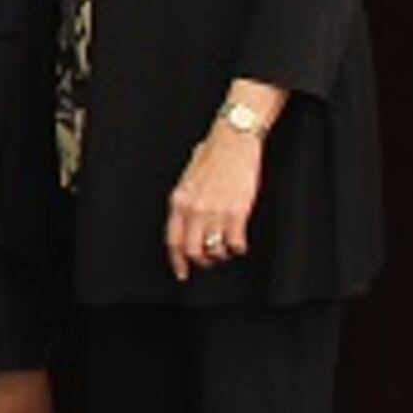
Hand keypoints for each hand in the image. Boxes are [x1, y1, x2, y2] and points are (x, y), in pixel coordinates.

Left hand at [167, 123, 265, 280]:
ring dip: (221, 255)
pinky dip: (237, 248)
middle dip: (202, 262)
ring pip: (214, 250)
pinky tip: (240, 244)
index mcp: (178, 201)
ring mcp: (215, 212)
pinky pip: (235, 243)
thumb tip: (186, 218)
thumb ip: (185, 200)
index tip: (182, 272)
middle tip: (210, 263)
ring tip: (226, 250)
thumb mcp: (188, 178)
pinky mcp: (237, 211)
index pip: (172, 240)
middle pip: (192, 250)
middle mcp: (193, 209)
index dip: (177, 261)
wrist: (232, 141)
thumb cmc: (213, 155)